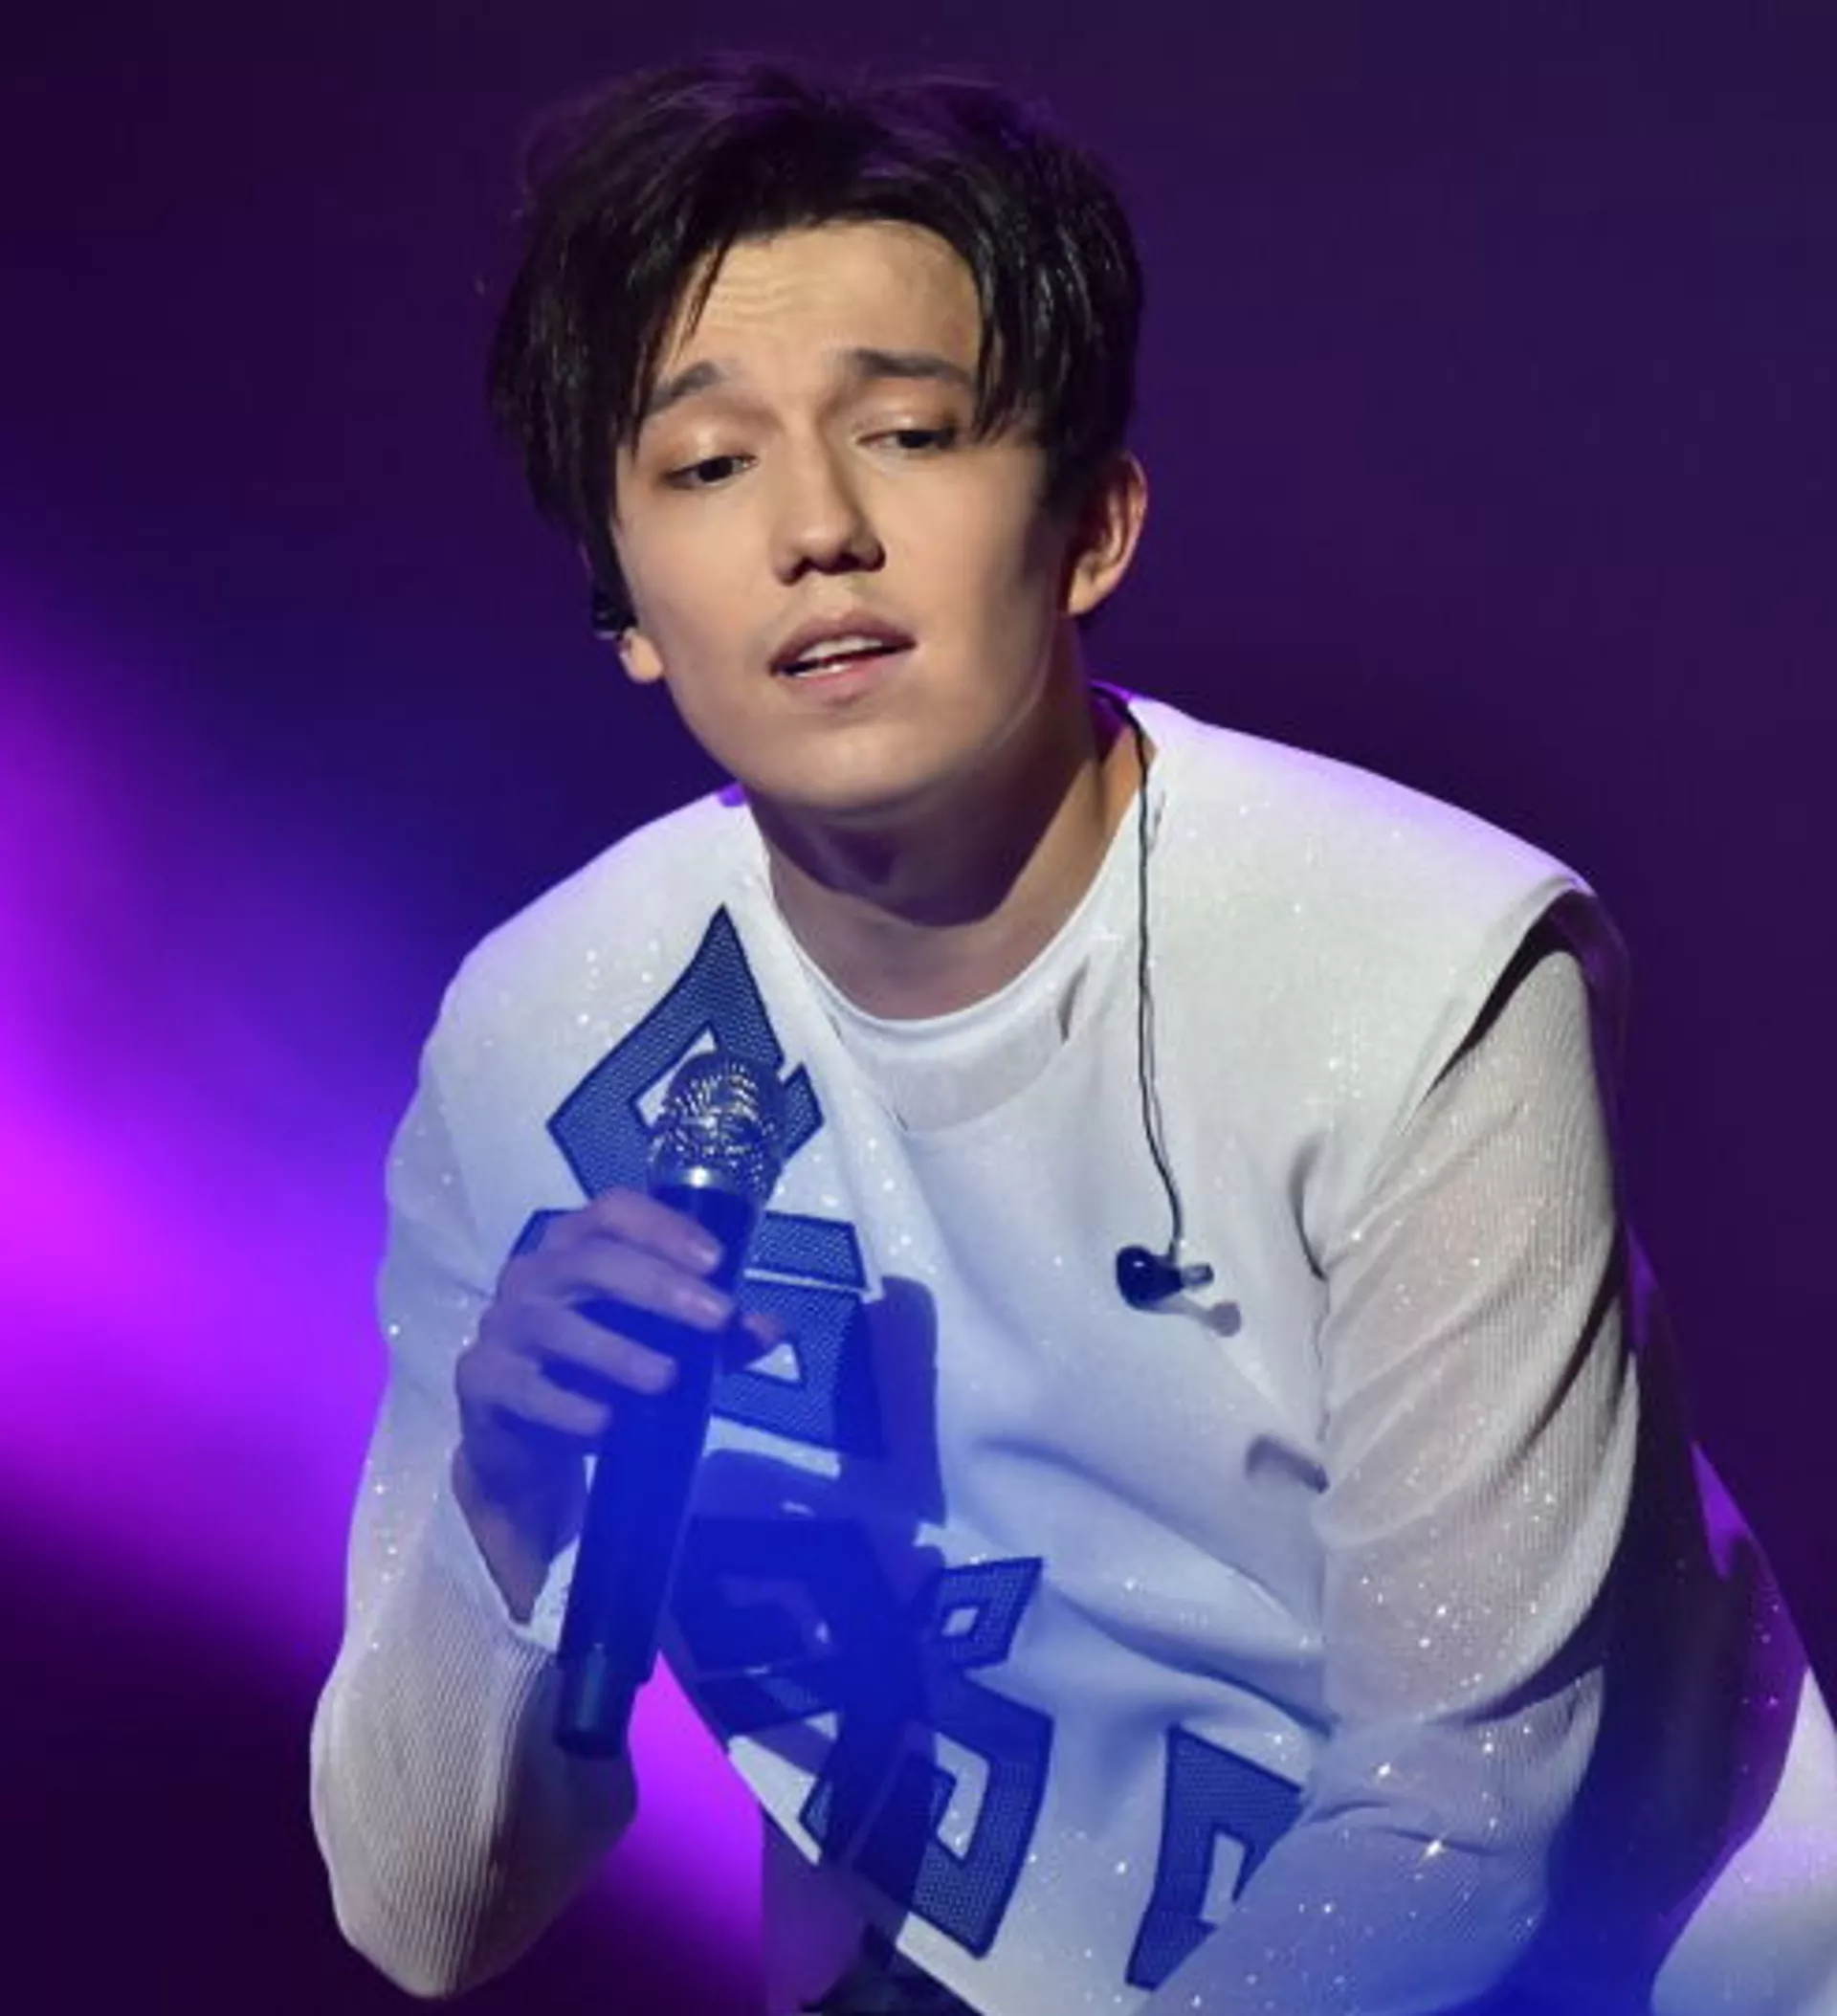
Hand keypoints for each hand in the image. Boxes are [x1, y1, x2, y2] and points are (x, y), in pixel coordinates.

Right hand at [451, 1187, 778, 1616]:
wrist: (521, 1445)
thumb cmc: (596, 1374)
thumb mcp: (661, 1349)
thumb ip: (715, 1339)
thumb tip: (771, 1327)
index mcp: (575, 1249)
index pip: (613, 1211)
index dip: (663, 1227)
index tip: (717, 1260)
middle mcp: (532, 1275)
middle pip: (590, 1260)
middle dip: (657, 1286)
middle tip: (715, 1318)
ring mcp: (500, 1327)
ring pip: (555, 1324)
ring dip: (615, 1350)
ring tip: (667, 1378)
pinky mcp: (481, 1381)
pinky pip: (525, 1389)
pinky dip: (568, 1407)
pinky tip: (607, 1424)